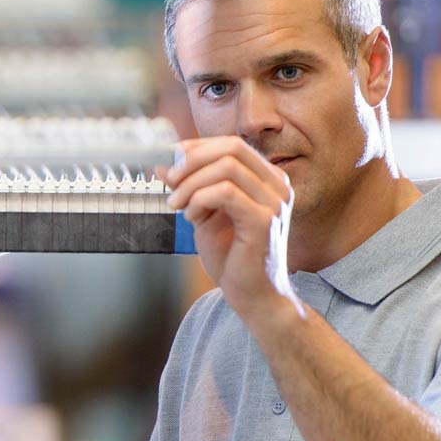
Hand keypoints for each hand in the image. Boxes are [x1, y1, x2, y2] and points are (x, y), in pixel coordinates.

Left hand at [161, 137, 296, 321]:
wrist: (252, 295)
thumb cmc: (232, 257)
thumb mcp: (204, 213)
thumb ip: (190, 188)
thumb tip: (163, 165)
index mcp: (267, 180)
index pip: (232, 145)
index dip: (197, 148)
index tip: (170, 162)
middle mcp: (278, 186)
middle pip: (232, 148)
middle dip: (192, 161)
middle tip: (169, 181)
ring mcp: (275, 201)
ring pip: (226, 167)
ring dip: (191, 184)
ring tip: (177, 206)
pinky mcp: (264, 220)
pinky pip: (225, 192)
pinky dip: (200, 200)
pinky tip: (192, 218)